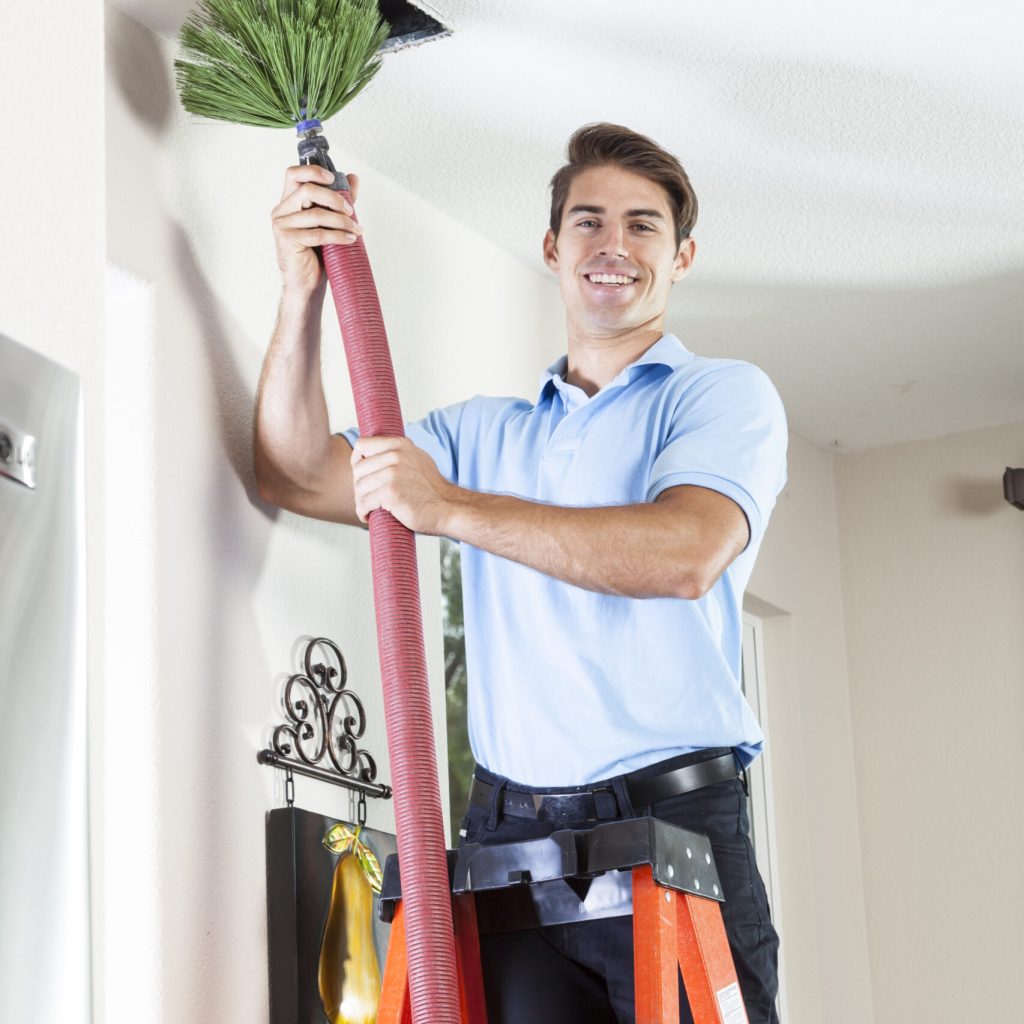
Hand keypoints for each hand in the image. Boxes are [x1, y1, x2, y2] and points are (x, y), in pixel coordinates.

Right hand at [271, 165, 362, 295]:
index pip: (293, 174)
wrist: (306, 284)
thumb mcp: (328, 223)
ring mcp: (281, 225)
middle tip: (351, 211)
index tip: (333, 178)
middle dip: (334, 198)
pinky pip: (318, 234)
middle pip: (307, 190)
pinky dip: (338, 236)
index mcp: (288, 202)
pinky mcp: (287, 241)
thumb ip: (338, 200)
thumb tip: (353, 178)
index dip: (313, 171)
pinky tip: (350, 239)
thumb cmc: (316, 255)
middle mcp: (281, 211)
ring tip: (356, 229)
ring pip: (315, 214)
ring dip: (341, 221)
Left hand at [351, 436, 455, 534]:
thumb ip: (398, 453)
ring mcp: (392, 474)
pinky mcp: (391, 493)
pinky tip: (369, 516)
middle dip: (359, 487)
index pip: (362, 445)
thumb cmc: (432, 489)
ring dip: (360, 502)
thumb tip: (375, 453)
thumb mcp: (417, 459)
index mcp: (400, 445)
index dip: (357, 461)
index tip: (362, 475)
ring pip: (359, 487)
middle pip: (358, 469)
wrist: (448, 508)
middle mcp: (395, 456)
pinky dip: (363, 512)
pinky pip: (364, 503)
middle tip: (367, 498)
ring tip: (369, 508)